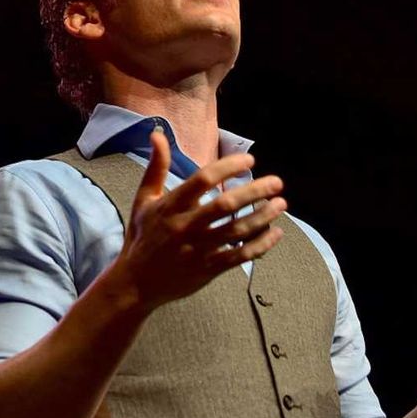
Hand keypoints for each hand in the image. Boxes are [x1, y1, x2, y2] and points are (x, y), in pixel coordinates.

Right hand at [110, 129, 285, 310]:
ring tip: (280, 204)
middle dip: (255, 191)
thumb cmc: (142, 237)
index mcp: (170, 206)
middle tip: (276, 183)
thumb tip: (158, 134)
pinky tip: (275, 233)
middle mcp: (185, 226)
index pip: (203, 179)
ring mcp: (197, 249)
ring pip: (237, 230)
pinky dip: (260, 245)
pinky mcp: (207, 269)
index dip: (228, 166)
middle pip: (226, 204)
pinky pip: (239, 255)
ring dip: (263, 216)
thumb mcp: (143, 200)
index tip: (249, 160)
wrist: (135, 283)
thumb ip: (156, 168)